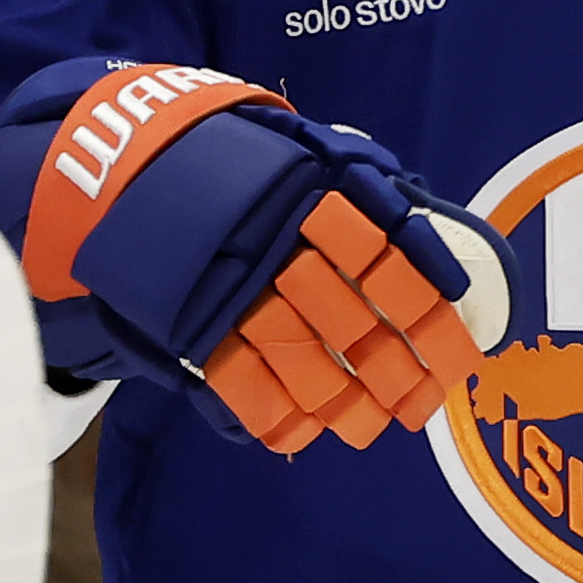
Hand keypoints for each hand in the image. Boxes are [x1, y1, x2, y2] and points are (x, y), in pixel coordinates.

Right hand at [0, 58, 514, 451]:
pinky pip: (234, 374)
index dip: (427, 305)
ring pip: (298, 352)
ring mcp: (228, 282)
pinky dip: (270, 410)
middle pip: (349, 314)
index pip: (385, 252)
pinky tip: (301, 431)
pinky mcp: (187, 317)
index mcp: (308, 190)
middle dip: (396, 366)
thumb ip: (355, 183)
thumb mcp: (297, 152)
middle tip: (426, 403)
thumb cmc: (231, 163)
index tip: (458, 346)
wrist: (123, 163)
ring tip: (375, 424)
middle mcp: (273, 238)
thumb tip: (424, 217)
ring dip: (343, 396)